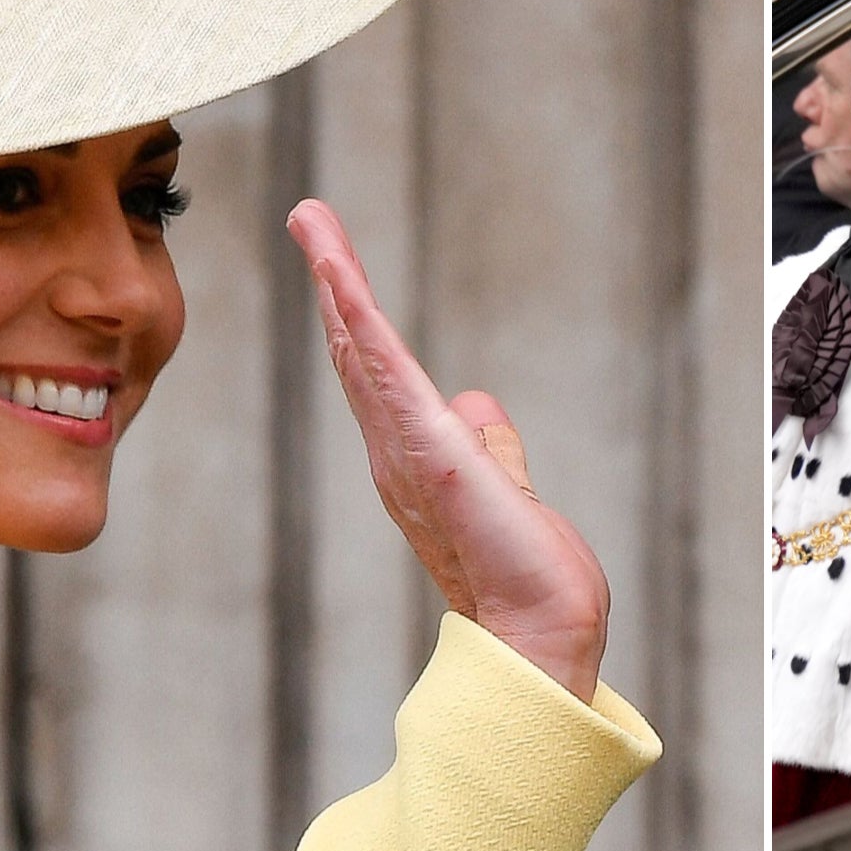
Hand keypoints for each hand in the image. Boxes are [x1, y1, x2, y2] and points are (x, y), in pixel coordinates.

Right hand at [287, 201, 610, 702]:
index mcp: (415, 464)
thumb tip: (482, 411)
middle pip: (357, 354)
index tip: (335, 267)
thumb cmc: (527, 580)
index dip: (354, 321)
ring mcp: (406, 452)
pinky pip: (385, 370)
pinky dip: (358, 318)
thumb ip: (492, 452)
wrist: (541, 632)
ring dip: (338, 281)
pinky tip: (338, 273)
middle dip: (334, 282)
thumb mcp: (508, 495)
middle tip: (309, 218)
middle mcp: (396, 456)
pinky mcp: (428, 448)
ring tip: (313, 221)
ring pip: (362, 351)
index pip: (379, 379)